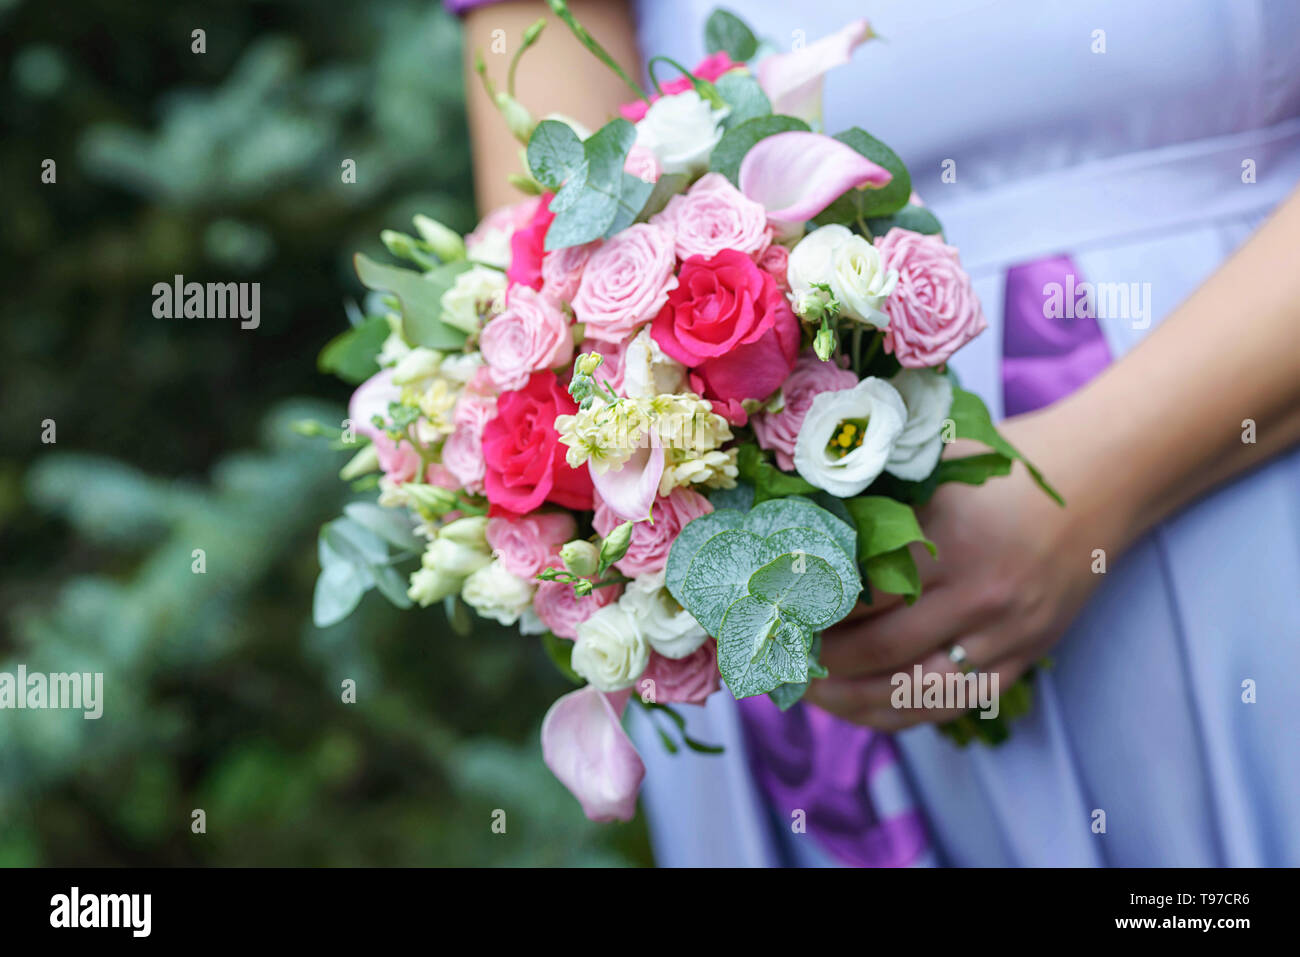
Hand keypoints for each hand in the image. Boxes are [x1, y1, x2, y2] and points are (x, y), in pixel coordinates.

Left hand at [804, 415, 1113, 729]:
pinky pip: (949, 704)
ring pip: (909, 689)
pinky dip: (897, 713)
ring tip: (806, 686)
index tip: (764, 608)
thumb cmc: (1005, 463)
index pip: (855, 590)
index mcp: (945, 535)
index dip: (804, 606)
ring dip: (848, 698)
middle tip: (775, 651)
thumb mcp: (936, 462)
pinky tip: (857, 706)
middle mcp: (976, 590)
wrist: (1103, 479)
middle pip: (875, 647)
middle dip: (817, 658)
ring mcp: (1003, 631)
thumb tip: (792, 524)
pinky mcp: (1022, 657)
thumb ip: (875, 493)